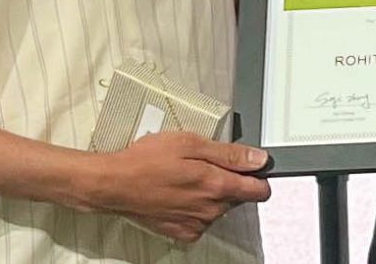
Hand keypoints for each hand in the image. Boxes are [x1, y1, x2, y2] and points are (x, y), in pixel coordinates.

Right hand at [97, 132, 270, 243]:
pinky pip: (201, 219)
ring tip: (186, 175)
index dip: (258, 176)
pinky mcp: (183, 232)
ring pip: (218, 208)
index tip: (253, 166)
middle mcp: (210, 210)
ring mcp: (197, 224)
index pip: (259, 190)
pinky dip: (195, 206)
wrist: (116, 185)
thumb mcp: (191, 143)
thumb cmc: (148, 160)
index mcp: (216, 185)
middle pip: (237, 196)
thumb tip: (258, 158)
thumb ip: (229, 154)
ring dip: (210, 193)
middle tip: (204, 163)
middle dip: (228, 179)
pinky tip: (179, 192)